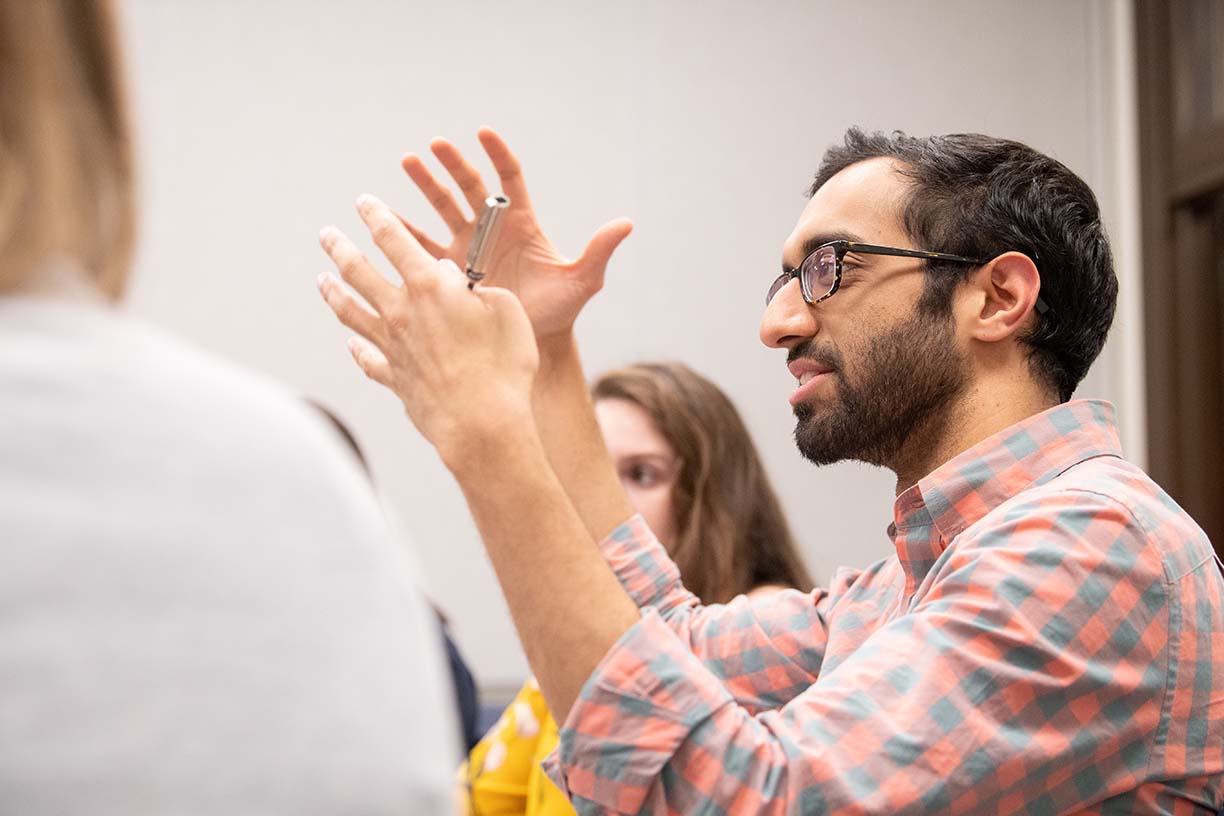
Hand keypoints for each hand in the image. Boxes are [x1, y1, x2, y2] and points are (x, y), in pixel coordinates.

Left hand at [317, 193, 538, 468]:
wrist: (481, 425)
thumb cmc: (504, 366)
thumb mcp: (506, 311)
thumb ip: (481, 290)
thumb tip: (459, 285)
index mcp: (429, 287)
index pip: (393, 238)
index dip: (376, 215)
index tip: (364, 202)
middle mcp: (401, 312)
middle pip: (359, 271)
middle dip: (340, 247)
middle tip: (326, 234)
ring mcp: (392, 347)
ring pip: (352, 312)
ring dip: (334, 292)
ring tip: (322, 280)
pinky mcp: (394, 379)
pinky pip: (368, 359)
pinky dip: (357, 350)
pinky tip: (351, 345)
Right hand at [397, 127, 632, 340]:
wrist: (531, 342)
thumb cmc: (559, 310)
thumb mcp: (582, 281)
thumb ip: (599, 251)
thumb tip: (626, 224)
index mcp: (521, 223)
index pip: (508, 180)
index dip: (498, 156)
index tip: (484, 133)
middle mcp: (491, 230)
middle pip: (470, 187)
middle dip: (453, 165)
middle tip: (435, 145)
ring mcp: (468, 248)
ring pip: (443, 208)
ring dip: (425, 186)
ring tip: (408, 162)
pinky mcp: (450, 270)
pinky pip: (424, 246)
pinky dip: (406, 231)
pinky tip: (386, 218)